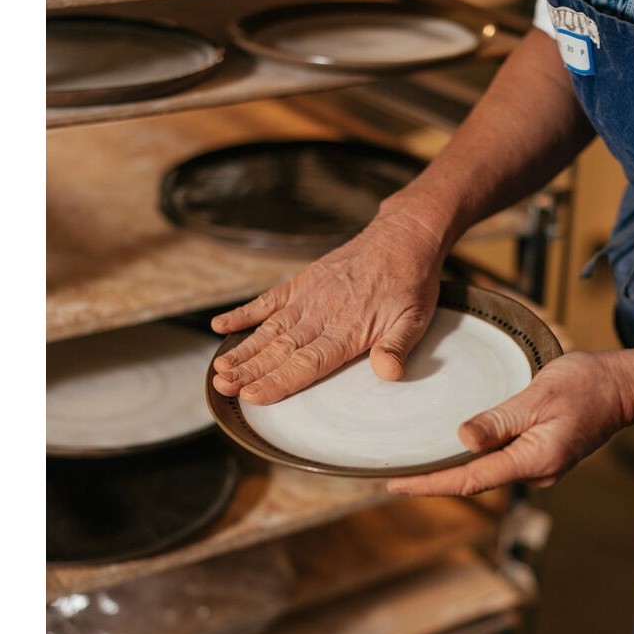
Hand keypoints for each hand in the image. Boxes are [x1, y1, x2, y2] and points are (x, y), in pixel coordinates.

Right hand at [210, 209, 445, 403]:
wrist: (402, 237)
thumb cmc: (410, 284)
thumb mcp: (415, 319)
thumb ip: (397, 348)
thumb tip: (388, 373)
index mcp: (347, 331)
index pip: (306, 364)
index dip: (277, 381)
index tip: (251, 396)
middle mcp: (321, 316)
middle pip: (279, 350)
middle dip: (249, 371)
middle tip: (222, 386)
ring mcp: (307, 298)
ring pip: (269, 330)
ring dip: (243, 351)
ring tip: (218, 369)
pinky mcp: (302, 283)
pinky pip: (267, 300)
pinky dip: (243, 313)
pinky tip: (220, 326)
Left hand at [387, 350, 633, 496]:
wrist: (624, 386)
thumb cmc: (586, 384)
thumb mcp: (538, 396)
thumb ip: (500, 419)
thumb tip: (462, 439)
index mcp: (534, 459)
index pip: (470, 479)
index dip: (431, 484)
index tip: (396, 485)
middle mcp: (537, 471)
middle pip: (475, 481)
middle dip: (435, 481)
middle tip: (394, 478)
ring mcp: (541, 466)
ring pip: (488, 472)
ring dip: (454, 470)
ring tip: (416, 466)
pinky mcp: (543, 455)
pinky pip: (502, 461)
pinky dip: (475, 458)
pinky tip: (455, 450)